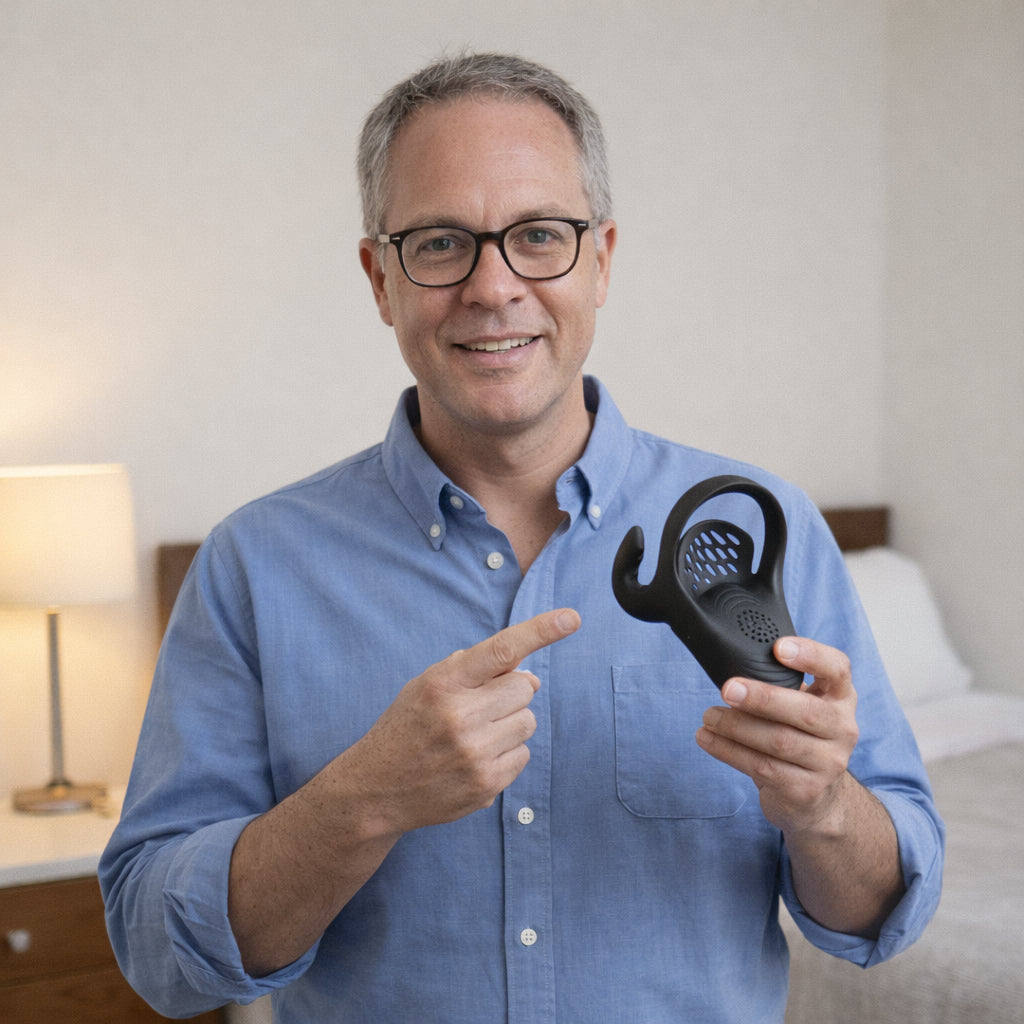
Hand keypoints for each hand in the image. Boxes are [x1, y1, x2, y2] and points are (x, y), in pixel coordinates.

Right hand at [355, 608, 580, 834]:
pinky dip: (506, 752)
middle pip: (524, 687)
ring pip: (528, 722)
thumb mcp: (428, 684)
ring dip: (510, 723)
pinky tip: (475, 758)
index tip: (571, 618)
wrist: (376, 789)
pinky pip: (523, 755)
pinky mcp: (486, 785)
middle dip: (511, 692)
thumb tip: (532, 677)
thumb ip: (476, 670)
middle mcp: (460, 716)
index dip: (541, 630)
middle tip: (481, 705)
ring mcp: (475, 754)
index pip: (502, 649)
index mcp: (443, 683)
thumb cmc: (408, 726)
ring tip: (475, 734)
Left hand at [695, 636, 859, 835]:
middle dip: (763, 698)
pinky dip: (729, 751)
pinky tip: (708, 739)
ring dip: (736, 726)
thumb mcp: (799, 705)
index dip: (811, 655)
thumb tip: (731, 668)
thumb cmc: (797, 736)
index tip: (778, 648)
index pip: (838, 669)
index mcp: (840, 698)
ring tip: (708, 717)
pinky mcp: (806, 791)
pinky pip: (763, 767)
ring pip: (779, 742)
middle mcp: (843, 729)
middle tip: (728, 689)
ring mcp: (828, 763)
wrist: (816, 798)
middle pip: (806, 711)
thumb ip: (779, 685)